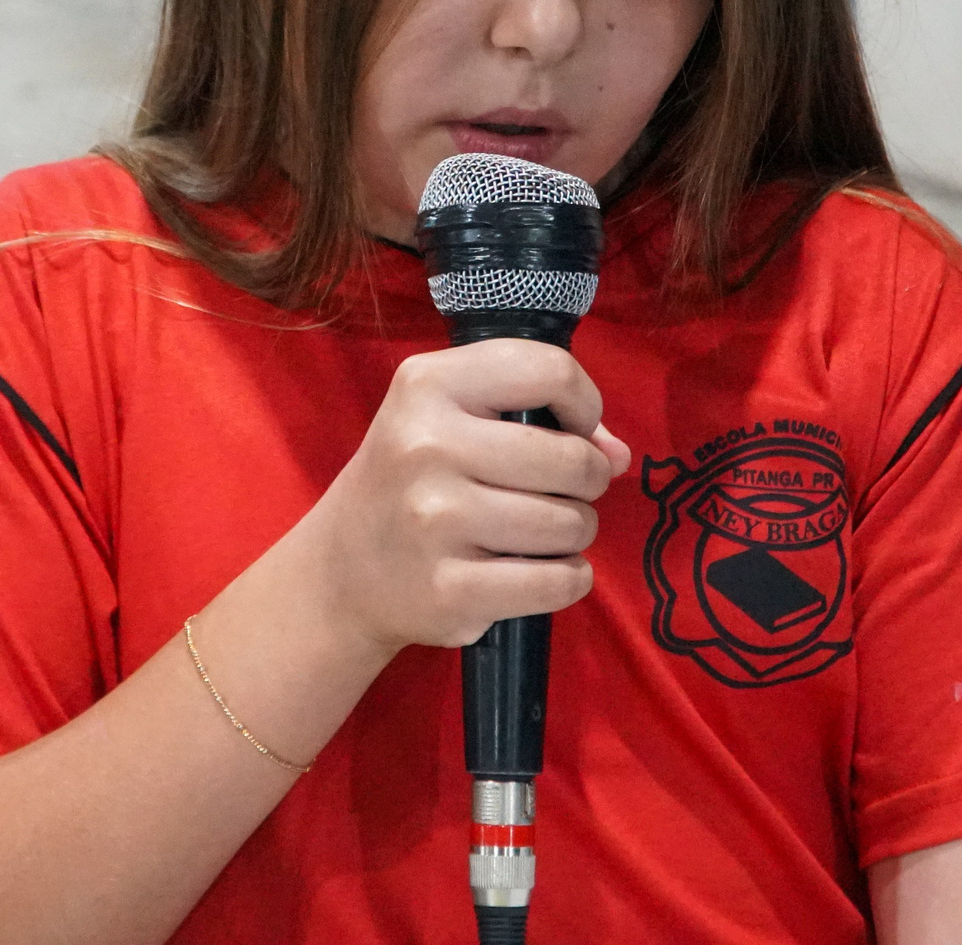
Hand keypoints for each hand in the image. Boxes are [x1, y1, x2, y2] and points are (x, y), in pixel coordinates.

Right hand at [296, 339, 629, 651]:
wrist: (343, 568)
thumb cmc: (413, 479)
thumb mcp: (450, 418)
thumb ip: (538, 417)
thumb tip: (618, 455)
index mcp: (427, 386)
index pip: (549, 371)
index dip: (582, 402)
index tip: (574, 427)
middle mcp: (427, 446)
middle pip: (572, 459)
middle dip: (587, 479)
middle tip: (563, 490)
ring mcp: (435, 520)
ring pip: (570, 524)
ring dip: (575, 531)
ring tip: (543, 531)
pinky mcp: (449, 590)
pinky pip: (556, 583)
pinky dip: (569, 579)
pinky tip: (545, 571)